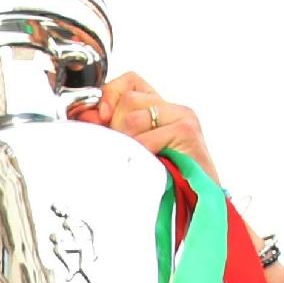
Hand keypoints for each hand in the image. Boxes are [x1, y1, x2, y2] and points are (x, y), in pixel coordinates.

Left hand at [70, 72, 222, 184]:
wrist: (198, 202)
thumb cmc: (165, 179)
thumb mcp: (133, 149)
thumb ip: (112, 129)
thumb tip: (85, 115)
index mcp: (160, 108)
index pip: (129, 81)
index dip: (109, 95)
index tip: (100, 119)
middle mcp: (173, 108)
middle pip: (127, 99)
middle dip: (115, 126)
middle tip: (123, 150)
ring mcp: (182, 117)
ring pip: (132, 116)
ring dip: (126, 143)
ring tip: (137, 160)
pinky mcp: (186, 131)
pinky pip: (145, 139)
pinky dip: (139, 154)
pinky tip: (146, 165)